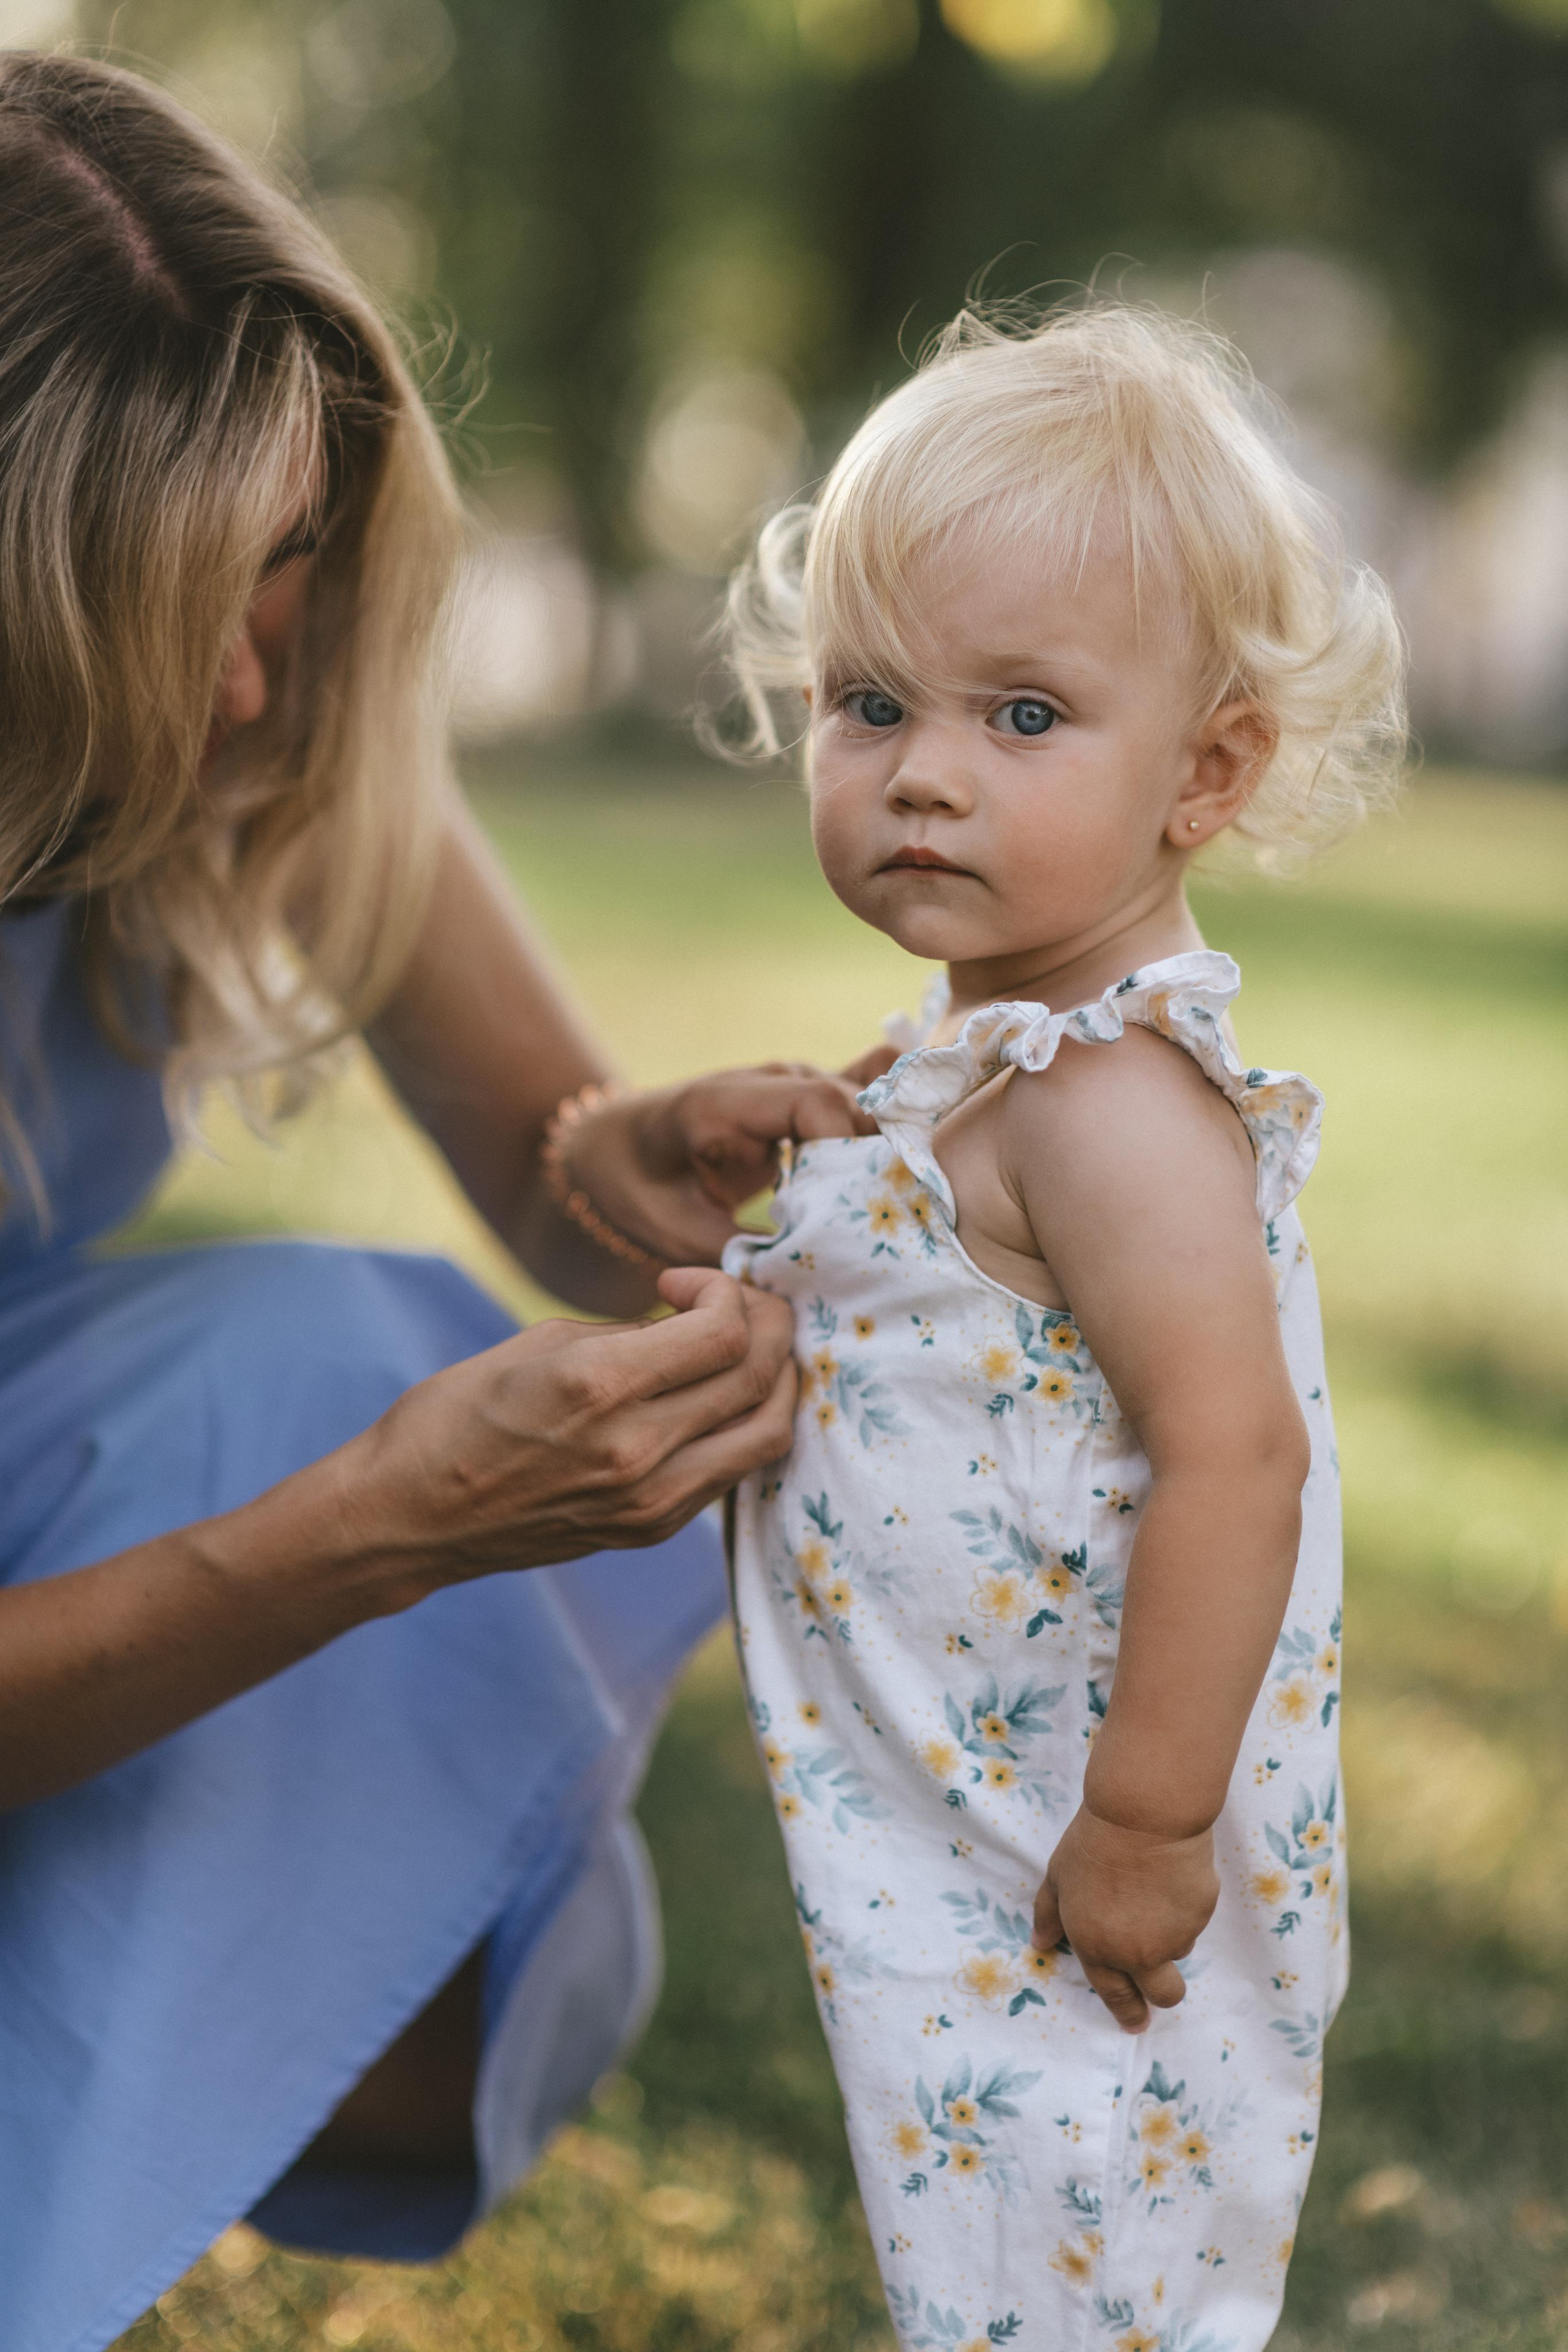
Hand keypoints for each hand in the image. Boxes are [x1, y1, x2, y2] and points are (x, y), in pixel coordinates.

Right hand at [336, 1267, 796, 1599]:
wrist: (410, 1516)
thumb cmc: (455, 1416)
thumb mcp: (538, 1344)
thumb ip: (628, 1333)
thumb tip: (691, 1322)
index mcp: (599, 1387)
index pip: (724, 1334)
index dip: (724, 1292)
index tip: (684, 1282)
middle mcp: (636, 1449)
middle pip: (758, 1377)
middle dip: (768, 1324)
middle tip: (743, 1303)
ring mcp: (650, 1500)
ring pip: (767, 1433)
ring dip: (778, 1379)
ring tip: (753, 1348)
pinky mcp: (651, 1530)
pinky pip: (733, 1472)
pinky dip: (747, 1425)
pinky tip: (722, 1399)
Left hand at [566, 1064, 879, 1264]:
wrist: (614, 1146)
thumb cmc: (632, 1184)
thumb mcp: (667, 1227)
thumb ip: (729, 1251)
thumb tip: (797, 1285)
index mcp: (727, 1101)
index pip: (817, 1105)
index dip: (851, 1152)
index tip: (857, 1214)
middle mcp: (771, 1080)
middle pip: (854, 1105)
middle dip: (877, 1164)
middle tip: (885, 1229)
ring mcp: (796, 1086)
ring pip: (868, 1111)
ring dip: (883, 1161)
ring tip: (888, 1219)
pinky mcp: (811, 1103)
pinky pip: (863, 1108)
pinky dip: (880, 1144)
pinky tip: (886, 1189)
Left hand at [1032, 1805, 1218, 2034]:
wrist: (1142, 1816)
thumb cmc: (1092, 1843)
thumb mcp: (1058, 1877)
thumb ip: (1049, 1915)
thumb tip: (1040, 1945)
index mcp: (1098, 1947)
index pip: (1115, 1995)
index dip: (1127, 2012)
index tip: (1136, 2025)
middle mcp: (1139, 1952)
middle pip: (1164, 1995)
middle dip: (1162, 1995)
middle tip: (1160, 1986)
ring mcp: (1175, 1936)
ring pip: (1178, 1950)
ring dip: (1169, 1935)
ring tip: (1152, 1891)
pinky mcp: (1201, 1914)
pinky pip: (1193, 1920)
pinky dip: (1184, 1906)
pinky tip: (1170, 1875)